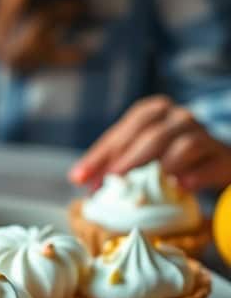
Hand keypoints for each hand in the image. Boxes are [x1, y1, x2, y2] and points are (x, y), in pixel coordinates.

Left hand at [69, 95, 230, 191]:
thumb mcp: (141, 154)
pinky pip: (206, 164)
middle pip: (151, 135)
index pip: (124, 129)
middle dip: (126, 161)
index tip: (80, 177)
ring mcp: (203, 135)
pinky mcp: (221, 156)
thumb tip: (81, 180)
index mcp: (155, 111)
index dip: (100, 154)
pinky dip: (193, 175)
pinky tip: (179, 186)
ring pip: (182, 146)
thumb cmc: (171, 156)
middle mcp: (179, 117)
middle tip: (109, 182)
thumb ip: (113, 162)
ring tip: (139, 186)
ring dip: (160, 167)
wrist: (217, 161)